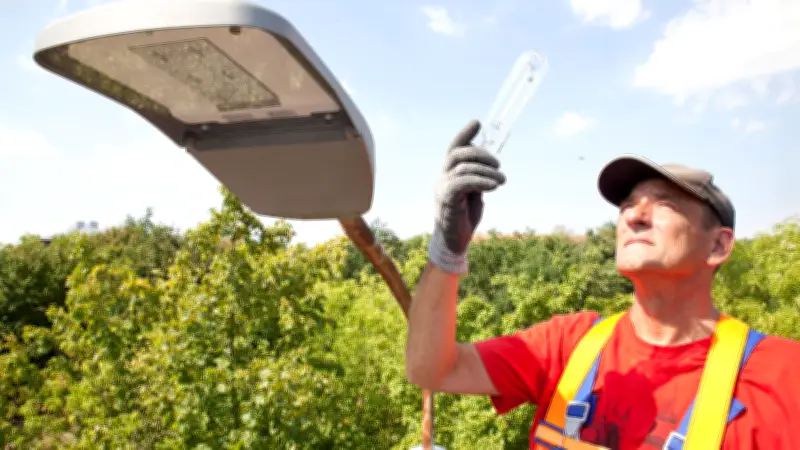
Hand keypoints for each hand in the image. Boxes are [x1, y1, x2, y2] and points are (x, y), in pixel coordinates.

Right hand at [428, 120, 506, 273]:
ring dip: (487, 171)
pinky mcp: (446, 199)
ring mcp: (442, 188)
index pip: (454, 149)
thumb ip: (478, 178)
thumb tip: (489, 166)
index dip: (465, 135)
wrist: (454, 242)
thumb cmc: (464, 218)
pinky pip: (462, 182)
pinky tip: (493, 186)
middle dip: (480, 154)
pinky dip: (480, 181)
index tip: (477, 122)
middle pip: (457, 154)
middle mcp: (442, 178)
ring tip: (502, 180)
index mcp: (448, 174)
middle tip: (498, 164)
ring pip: (463, 168)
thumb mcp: (475, 194)